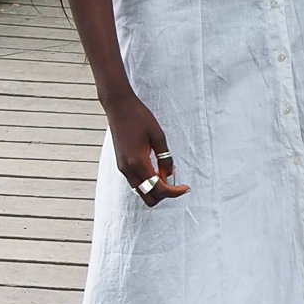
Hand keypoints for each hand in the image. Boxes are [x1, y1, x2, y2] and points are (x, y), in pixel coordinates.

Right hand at [105, 93, 190, 208]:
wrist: (118, 106)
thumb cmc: (139, 117)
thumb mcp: (158, 136)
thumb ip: (165, 159)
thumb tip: (170, 176)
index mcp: (138, 163)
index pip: (159, 189)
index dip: (175, 192)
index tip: (185, 187)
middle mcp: (128, 169)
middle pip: (148, 198)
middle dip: (164, 194)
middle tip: (175, 181)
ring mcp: (122, 168)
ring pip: (141, 191)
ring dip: (155, 187)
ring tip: (165, 171)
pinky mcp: (121, 164)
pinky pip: (136, 182)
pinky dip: (148, 181)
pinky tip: (155, 167)